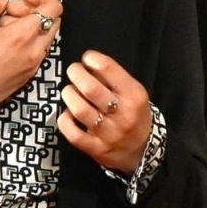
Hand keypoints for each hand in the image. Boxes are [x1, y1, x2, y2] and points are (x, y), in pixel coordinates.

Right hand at [0, 0, 63, 137]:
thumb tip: (1, 4)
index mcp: (22, 37)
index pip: (54, 9)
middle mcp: (33, 54)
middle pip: (52, 23)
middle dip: (34, 11)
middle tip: (8, 12)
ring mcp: (31, 69)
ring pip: (44, 39)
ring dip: (29, 29)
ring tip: (0, 30)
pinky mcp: (24, 80)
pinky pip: (35, 54)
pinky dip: (24, 44)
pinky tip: (0, 46)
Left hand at [58, 49, 151, 173]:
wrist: (142, 149)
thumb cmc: (133, 114)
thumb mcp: (133, 93)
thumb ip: (113, 78)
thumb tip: (87, 64)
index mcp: (134, 96)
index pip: (109, 69)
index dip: (92, 59)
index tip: (87, 58)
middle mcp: (123, 115)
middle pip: (91, 89)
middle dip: (76, 74)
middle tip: (73, 71)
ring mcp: (109, 134)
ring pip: (79, 110)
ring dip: (69, 95)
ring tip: (69, 91)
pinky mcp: (96, 149)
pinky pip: (73, 133)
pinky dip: (65, 120)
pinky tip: (67, 114)